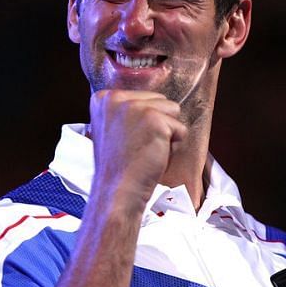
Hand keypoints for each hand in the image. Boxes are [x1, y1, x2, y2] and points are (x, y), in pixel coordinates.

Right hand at [88, 90, 185, 209]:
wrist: (118, 189)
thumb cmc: (120, 163)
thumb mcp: (113, 127)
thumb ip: (128, 111)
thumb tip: (154, 100)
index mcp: (104, 98)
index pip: (145, 97)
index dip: (146, 121)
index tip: (129, 139)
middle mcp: (117, 98)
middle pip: (161, 100)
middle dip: (159, 123)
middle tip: (139, 145)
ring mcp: (135, 107)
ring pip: (173, 110)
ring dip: (168, 132)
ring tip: (147, 148)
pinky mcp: (154, 120)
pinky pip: (181, 129)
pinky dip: (174, 145)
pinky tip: (154, 154)